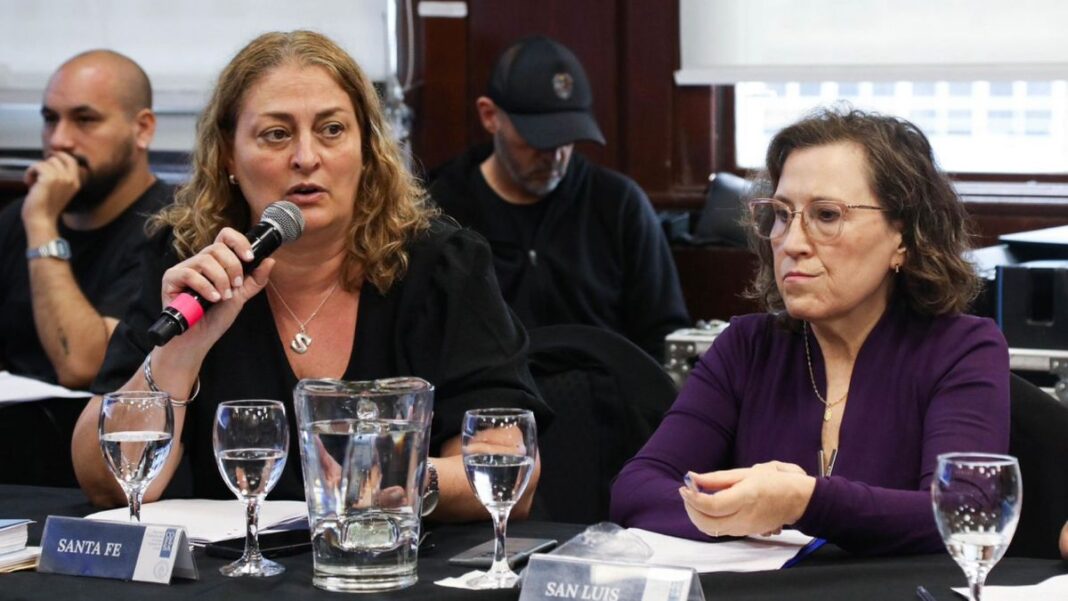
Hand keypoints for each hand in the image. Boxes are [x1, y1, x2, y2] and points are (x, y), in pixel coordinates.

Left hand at [21, 153, 82, 226]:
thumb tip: (51, 159)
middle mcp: (71, 179)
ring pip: (46, 161)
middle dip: (45, 164)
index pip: (71, 160)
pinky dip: (29, 173)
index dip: (60, 155)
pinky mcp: (49, 178)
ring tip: (33, 182)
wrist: (42, 220)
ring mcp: (61, 178)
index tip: (49, 158)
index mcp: (76, 182)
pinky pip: (36, 165)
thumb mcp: (60, 190)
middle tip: (39, 175)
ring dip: (36, 170)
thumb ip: (61, 176)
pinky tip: (29, 183)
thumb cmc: (47, 207)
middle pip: (57, 158)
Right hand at [159, 227, 272, 350]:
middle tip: (234, 287)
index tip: (249, 258)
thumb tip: (269, 260)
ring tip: (223, 297)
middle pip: (218, 247)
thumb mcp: (241, 296)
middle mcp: (200, 261)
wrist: (199, 337)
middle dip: (232, 268)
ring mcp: (184, 268)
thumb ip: (255, 279)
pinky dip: (206, 287)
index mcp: (216, 262)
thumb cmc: (215, 317)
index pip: (225, 236)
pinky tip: (212, 298)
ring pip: (206, 260)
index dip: (239, 242)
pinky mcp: (171, 278)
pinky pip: (190, 273)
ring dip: (220, 280)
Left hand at [679, 461, 814, 537]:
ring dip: (698, 515)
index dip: (693, 498)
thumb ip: (717, 478)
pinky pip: (720, 530)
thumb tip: (693, 478)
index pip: (711, 506)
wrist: (798, 500)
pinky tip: (709, 506)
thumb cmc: (775, 482)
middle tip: (687, 493)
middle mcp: (743, 518)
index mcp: (745, 498)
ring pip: (711, 529)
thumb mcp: (746, 472)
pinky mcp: (745, 533)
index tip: (685, 487)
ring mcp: (744, 529)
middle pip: (707, 523)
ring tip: (696, 498)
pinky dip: (708, 520)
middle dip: (691, 508)